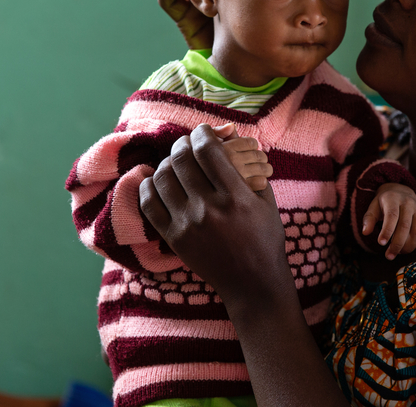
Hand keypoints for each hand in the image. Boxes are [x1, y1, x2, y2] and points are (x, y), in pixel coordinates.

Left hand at [138, 124, 292, 302]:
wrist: (252, 282)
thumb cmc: (265, 238)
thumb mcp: (266, 200)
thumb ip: (250, 168)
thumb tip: (231, 137)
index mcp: (236, 196)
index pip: (207, 150)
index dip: (202, 133)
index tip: (203, 132)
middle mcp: (209, 208)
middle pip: (182, 158)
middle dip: (183, 144)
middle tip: (187, 145)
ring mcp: (188, 224)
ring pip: (162, 176)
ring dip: (167, 163)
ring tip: (175, 164)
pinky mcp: (174, 238)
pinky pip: (148, 203)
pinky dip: (148, 186)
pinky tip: (158, 182)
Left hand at [362, 183, 415, 259]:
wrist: (402, 191)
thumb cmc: (385, 203)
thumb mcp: (373, 206)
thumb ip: (369, 219)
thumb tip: (365, 232)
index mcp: (393, 198)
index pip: (392, 216)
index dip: (387, 231)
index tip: (381, 243)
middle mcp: (408, 203)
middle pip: (405, 226)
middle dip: (397, 244)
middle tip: (389, 256)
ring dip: (409, 246)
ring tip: (398, 252)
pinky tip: (410, 248)